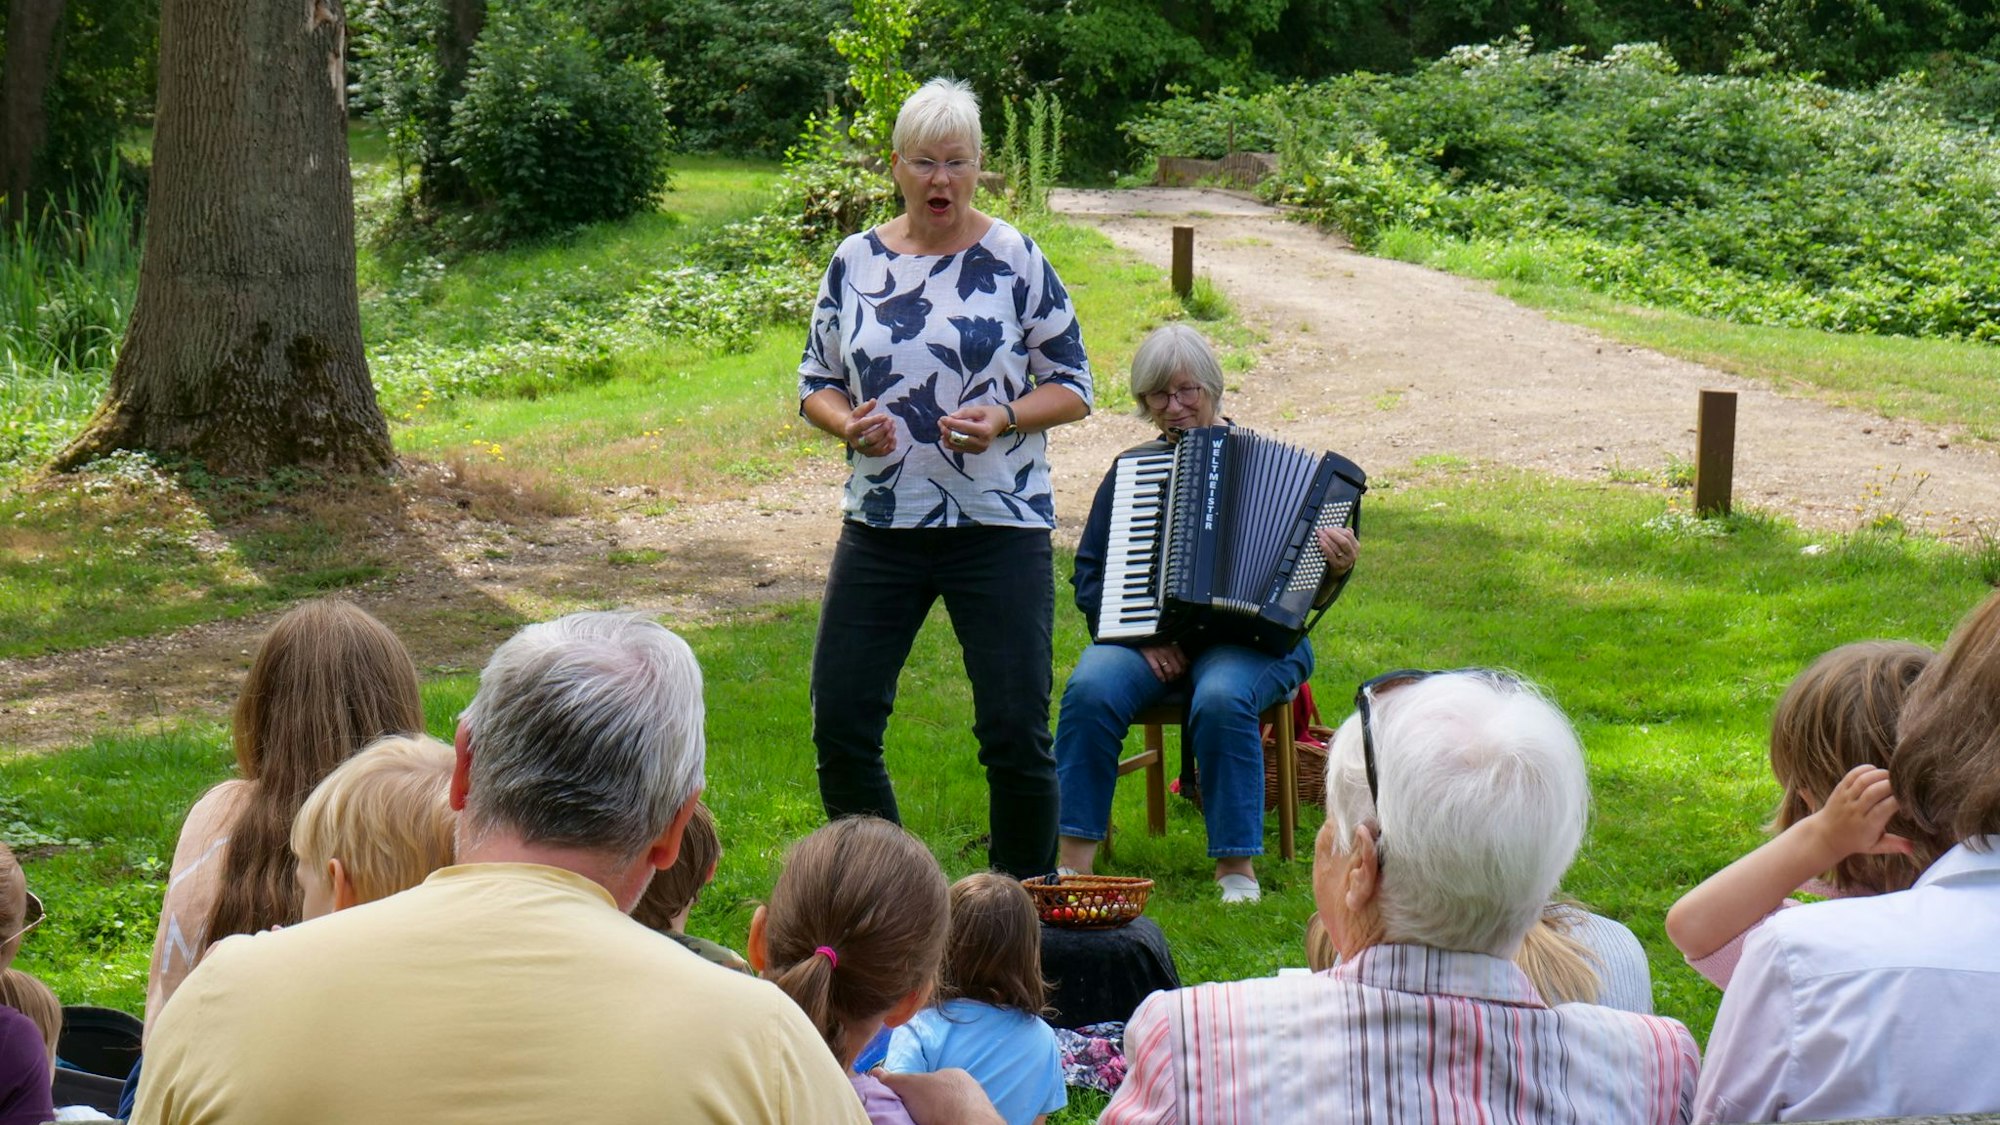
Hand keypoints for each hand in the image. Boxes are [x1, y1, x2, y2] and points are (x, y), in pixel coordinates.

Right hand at [845, 399, 897, 456]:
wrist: (851, 434)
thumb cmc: (856, 421)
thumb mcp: (857, 412)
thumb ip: (865, 407)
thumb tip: (874, 401)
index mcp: (850, 431)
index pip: (862, 426)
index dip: (874, 421)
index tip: (884, 415)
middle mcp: (856, 444)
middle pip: (870, 439)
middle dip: (882, 430)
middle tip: (890, 420)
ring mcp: (864, 451)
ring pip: (878, 447)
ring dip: (888, 436)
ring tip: (893, 426)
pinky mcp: (871, 455)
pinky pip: (883, 453)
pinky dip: (890, 446)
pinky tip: (894, 437)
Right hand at [870, 1067, 1003, 1124]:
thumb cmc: (940, 1101)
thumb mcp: (910, 1086)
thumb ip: (894, 1079)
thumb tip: (875, 1072)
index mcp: (955, 1075)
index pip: (931, 1080)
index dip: (917, 1091)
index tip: (907, 1103)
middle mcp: (967, 1089)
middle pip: (941, 1097)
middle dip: (928, 1106)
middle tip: (913, 1117)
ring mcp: (974, 1108)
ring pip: (950, 1112)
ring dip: (937, 1118)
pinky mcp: (977, 1123)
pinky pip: (957, 1121)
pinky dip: (947, 1123)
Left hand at [939, 404, 1006, 454]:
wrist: (1001, 423)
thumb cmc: (990, 414)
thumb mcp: (979, 409)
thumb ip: (964, 412)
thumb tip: (950, 417)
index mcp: (985, 431)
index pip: (963, 428)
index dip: (951, 423)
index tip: (942, 418)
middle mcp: (982, 443)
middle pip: (958, 439)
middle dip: (946, 431)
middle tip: (940, 422)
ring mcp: (979, 450)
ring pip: (957, 446)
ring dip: (946, 437)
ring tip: (942, 428)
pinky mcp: (976, 452)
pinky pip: (959, 449)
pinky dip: (951, 443)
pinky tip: (946, 436)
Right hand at [1138, 643, 1186, 682]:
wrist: (1145, 635)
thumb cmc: (1160, 642)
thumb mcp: (1172, 644)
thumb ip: (1180, 653)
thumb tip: (1188, 663)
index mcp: (1175, 648)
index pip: (1183, 662)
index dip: (1183, 670)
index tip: (1181, 674)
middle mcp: (1168, 651)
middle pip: (1177, 668)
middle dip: (1177, 676)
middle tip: (1175, 678)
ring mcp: (1159, 654)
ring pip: (1168, 670)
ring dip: (1170, 678)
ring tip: (1169, 680)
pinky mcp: (1150, 656)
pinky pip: (1157, 669)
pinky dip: (1161, 676)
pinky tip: (1163, 680)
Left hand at [1317, 526, 1357, 574]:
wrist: (1339, 569)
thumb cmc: (1341, 553)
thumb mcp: (1347, 546)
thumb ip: (1347, 536)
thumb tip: (1347, 528)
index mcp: (1356, 546)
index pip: (1348, 535)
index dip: (1338, 529)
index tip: (1329, 527)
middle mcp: (1352, 554)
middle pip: (1343, 541)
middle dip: (1332, 534)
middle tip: (1324, 530)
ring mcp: (1345, 561)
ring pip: (1336, 547)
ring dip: (1327, 539)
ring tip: (1320, 534)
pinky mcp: (1337, 565)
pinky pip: (1330, 554)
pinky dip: (1325, 547)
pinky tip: (1320, 542)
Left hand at [1806, 764, 1912, 860]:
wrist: (1827, 835)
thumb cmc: (1855, 841)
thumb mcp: (1875, 847)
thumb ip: (1893, 845)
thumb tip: (1912, 849)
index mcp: (1867, 825)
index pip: (1885, 808)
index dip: (1898, 800)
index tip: (1909, 798)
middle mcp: (1855, 810)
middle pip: (1874, 791)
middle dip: (1891, 784)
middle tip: (1903, 784)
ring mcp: (1846, 798)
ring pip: (1863, 781)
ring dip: (1880, 774)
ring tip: (1892, 776)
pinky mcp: (1840, 789)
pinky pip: (1852, 775)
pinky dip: (1865, 769)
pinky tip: (1876, 771)